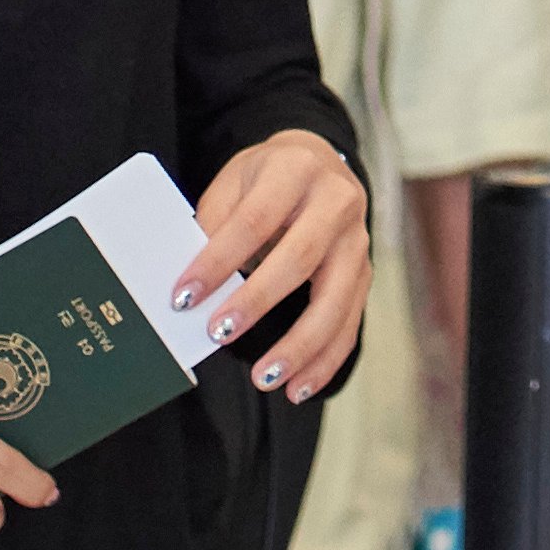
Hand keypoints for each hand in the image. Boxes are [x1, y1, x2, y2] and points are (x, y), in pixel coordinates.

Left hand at [178, 131, 371, 403]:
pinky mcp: (365, 274)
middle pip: (300, 258)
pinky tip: (298, 387)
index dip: (219, 260)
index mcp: (295, 168)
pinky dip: (324, 360)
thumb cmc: (264, 179)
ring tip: (265, 379)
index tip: (183, 297)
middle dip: (258, 301)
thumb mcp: (234, 183)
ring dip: (299, 345)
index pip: (254, 219)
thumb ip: (216, 227)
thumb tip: (194, 290)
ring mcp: (357, 240)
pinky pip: (349, 323)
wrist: (317, 162)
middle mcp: (337, 201)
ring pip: (335, 300)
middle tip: (218, 334)